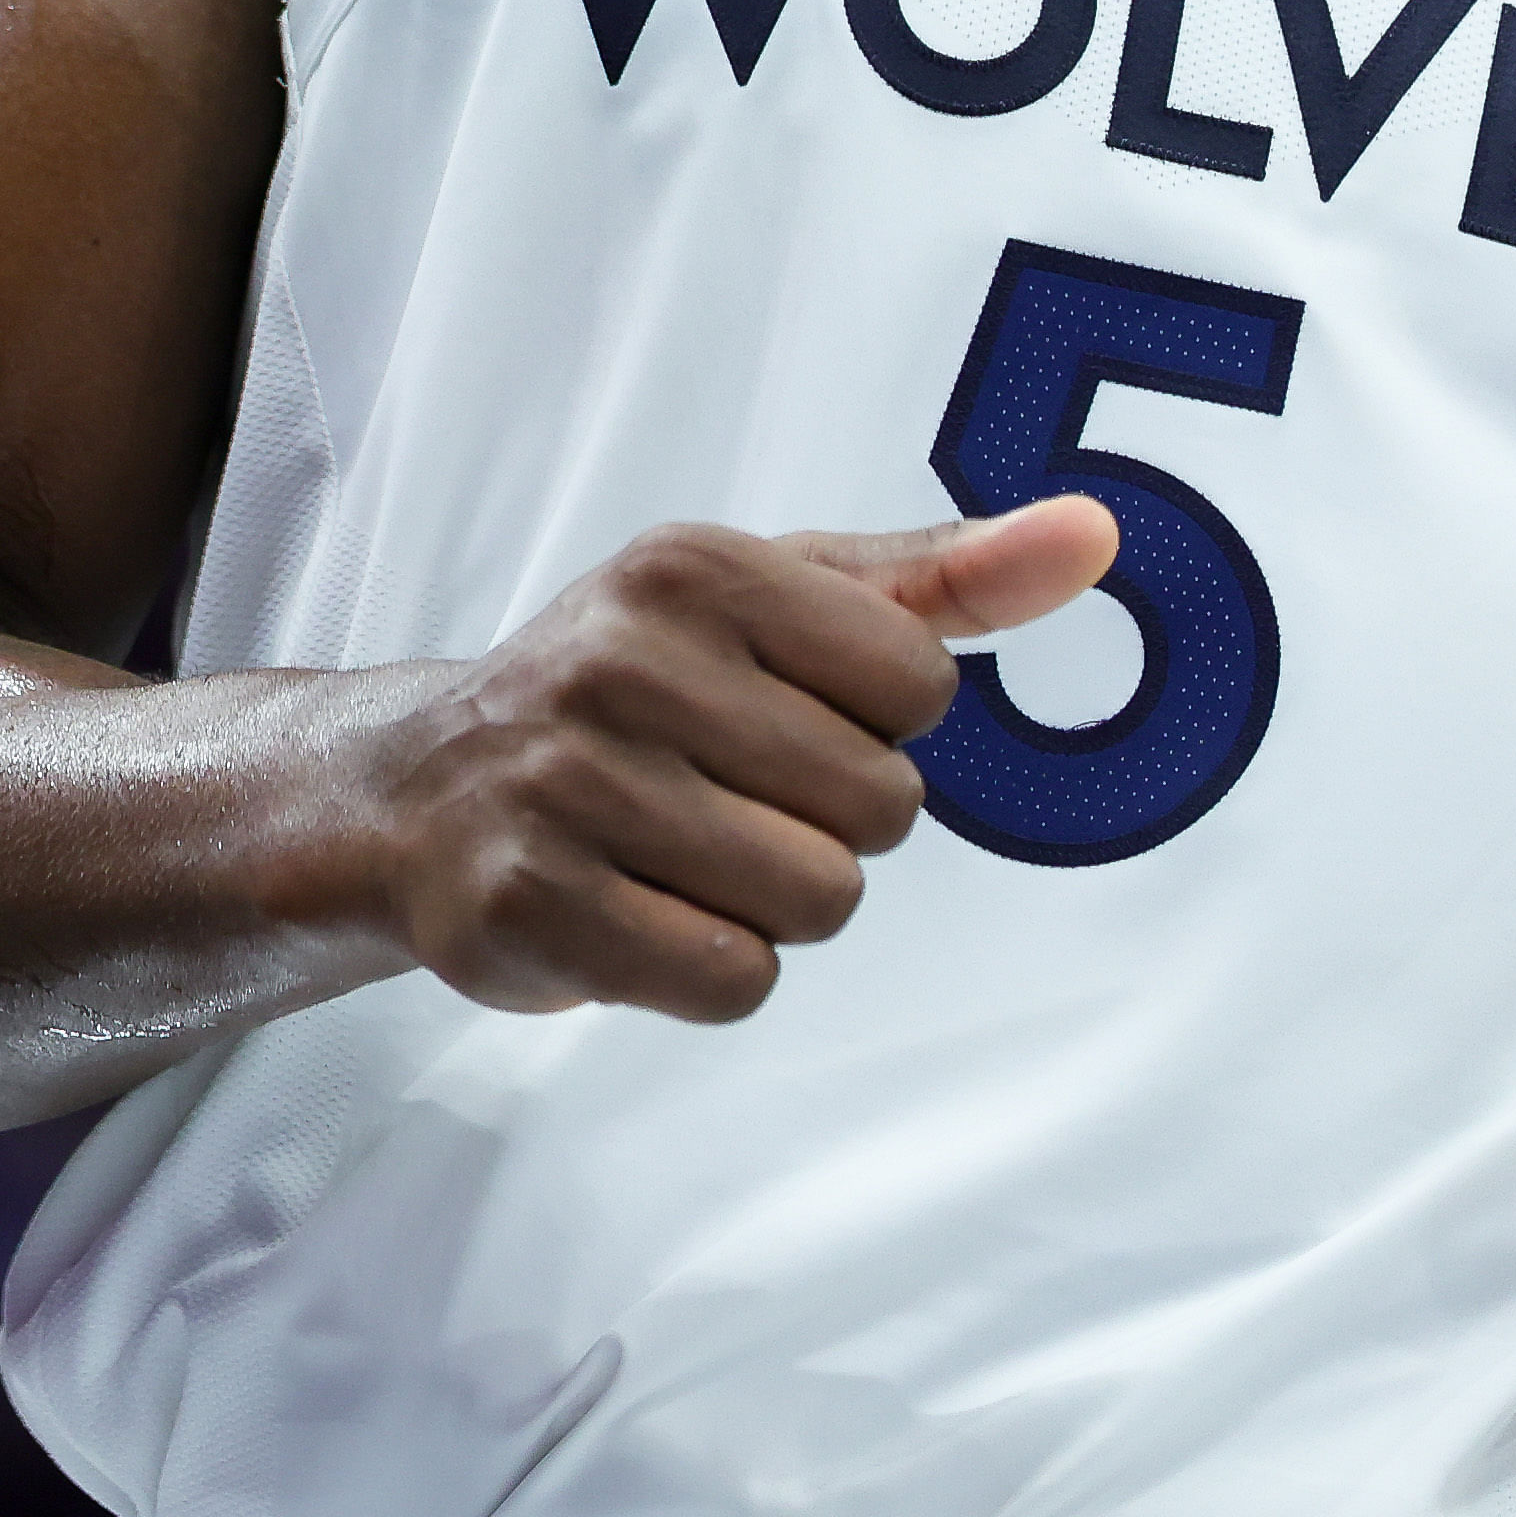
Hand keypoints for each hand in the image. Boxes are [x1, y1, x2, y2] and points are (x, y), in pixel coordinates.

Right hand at [352, 501, 1113, 1022]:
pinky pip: (733, 981)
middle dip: (828, 823)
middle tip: (726, 796)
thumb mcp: (780, 600)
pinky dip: (713, 969)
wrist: (419, 790)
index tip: (783, 712)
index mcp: (694, 571)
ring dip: (773, 902)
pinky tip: (645, 914)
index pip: (919, 688)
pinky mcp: (534, 909)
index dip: (877, 724)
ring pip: (816, 901)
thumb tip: (1096, 535)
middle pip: (880, 808)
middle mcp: (620, 664)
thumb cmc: (637, 687)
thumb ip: (945, 579)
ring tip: (685, 856)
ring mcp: (566, 788)